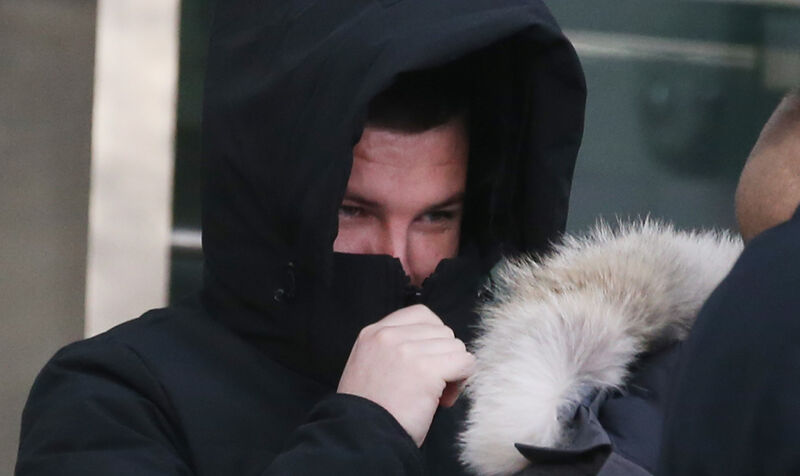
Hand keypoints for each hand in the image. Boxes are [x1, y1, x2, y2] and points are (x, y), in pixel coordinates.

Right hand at [337, 304, 474, 446]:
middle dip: (443, 357)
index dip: (432, 339)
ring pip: (456, 347)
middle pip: (442, 331)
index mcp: (373, 332)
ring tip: (435, 395)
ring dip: (452, 371)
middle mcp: (389, 335)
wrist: (361, 436)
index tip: (426, 362)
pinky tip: (444, 399)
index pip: (421, 315)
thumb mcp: (369, 365)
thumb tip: (434, 345)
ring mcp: (407, 350)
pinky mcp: (426, 369)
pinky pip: (465, 362)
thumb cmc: (370, 410)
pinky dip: (462, 381)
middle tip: (431, 386)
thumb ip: (393, 348)